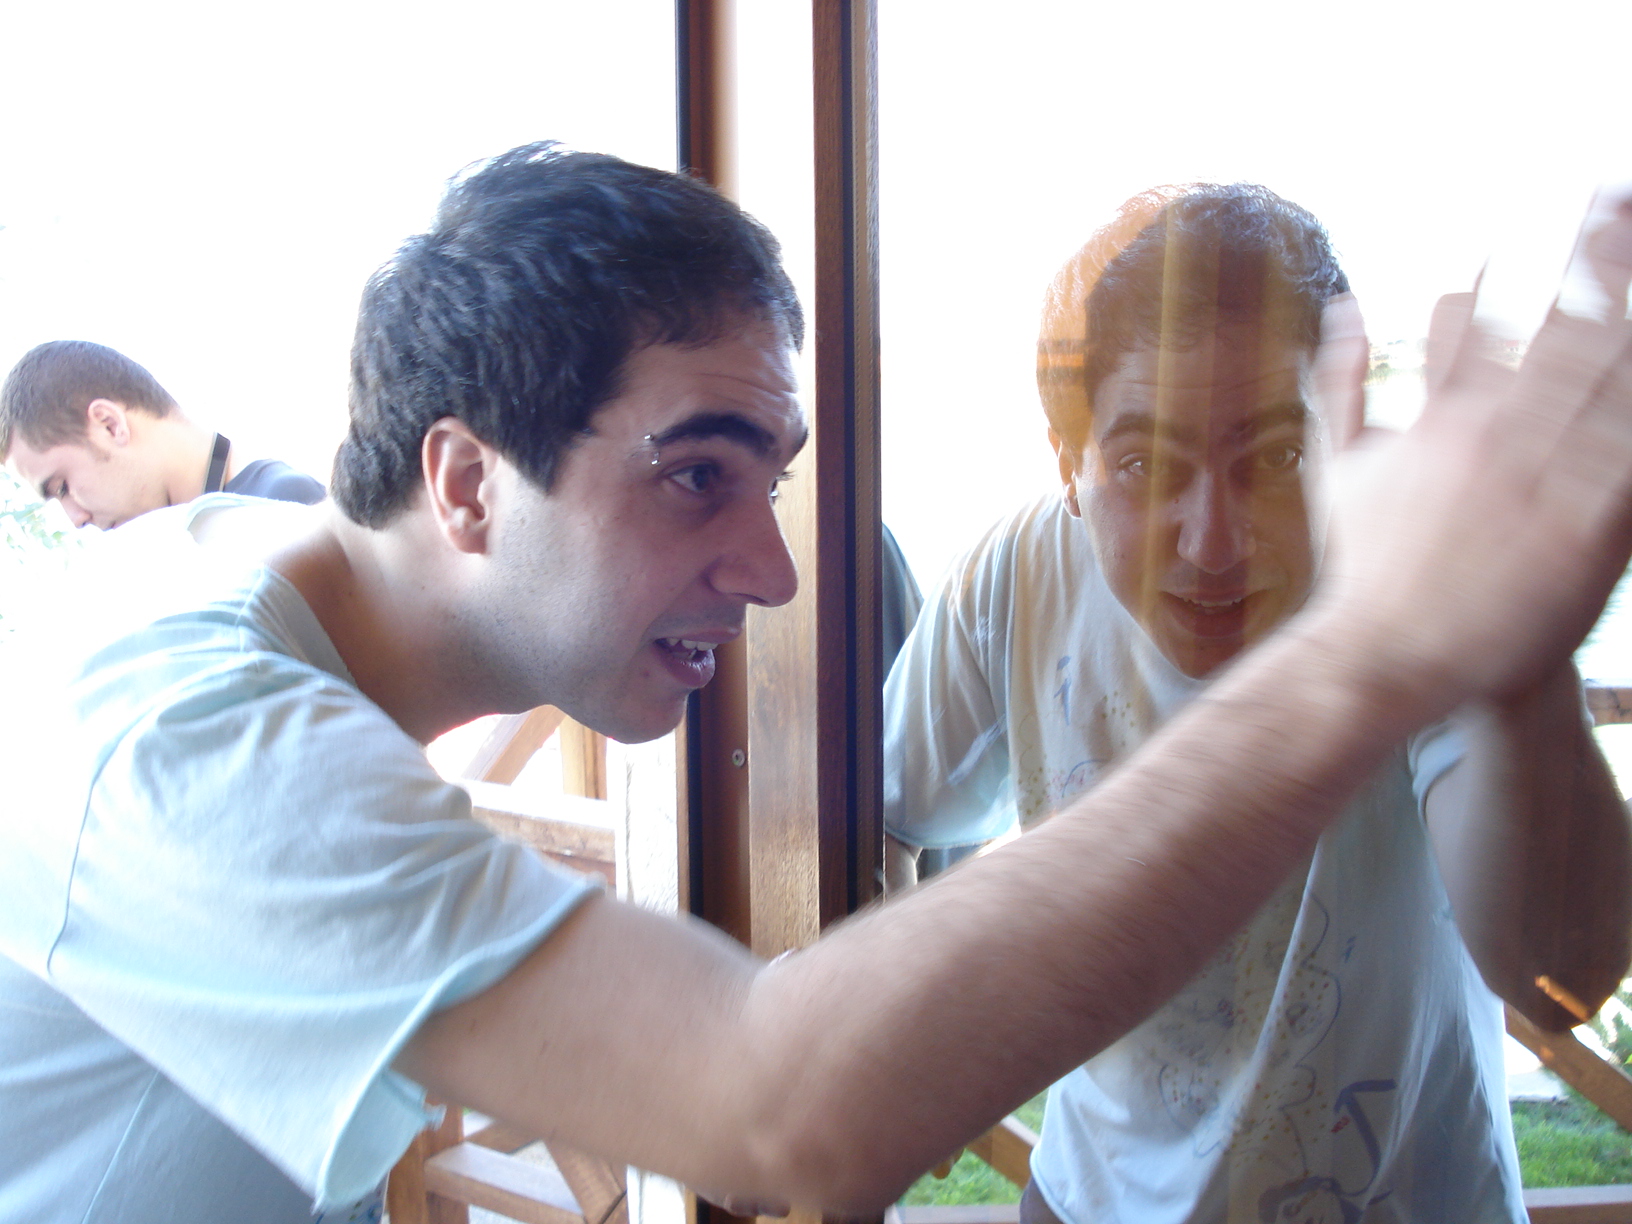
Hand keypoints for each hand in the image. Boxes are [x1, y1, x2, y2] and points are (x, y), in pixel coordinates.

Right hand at [1305, 193, 1631, 717]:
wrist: (1385, 653)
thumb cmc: (1361, 561)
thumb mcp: (1339, 465)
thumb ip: (1340, 381)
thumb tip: (1345, 308)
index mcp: (1441, 412)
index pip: (1485, 315)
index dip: (1519, 263)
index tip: (1551, 217)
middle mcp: (1496, 431)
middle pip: (1564, 329)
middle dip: (1601, 260)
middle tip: (1624, 202)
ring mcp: (1544, 476)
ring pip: (1612, 380)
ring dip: (1628, 320)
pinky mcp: (1587, 528)